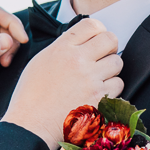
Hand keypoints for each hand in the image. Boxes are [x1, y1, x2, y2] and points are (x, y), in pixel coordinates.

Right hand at [2, 19, 122, 146]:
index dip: (98, 31)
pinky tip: (96, 94)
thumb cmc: (31, 95)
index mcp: (62, 48)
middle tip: (102, 58)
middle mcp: (78, 60)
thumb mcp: (41, 61)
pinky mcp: (99, 98)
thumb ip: (63, 47)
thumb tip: (82, 42)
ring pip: (117, 62)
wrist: (31, 124)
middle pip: (111, 39)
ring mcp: (90, 79)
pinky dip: (111, 89)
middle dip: (109, 48)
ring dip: (110, 70)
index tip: (96, 41)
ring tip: (96, 79)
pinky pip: (118, 85)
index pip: (92, 25)